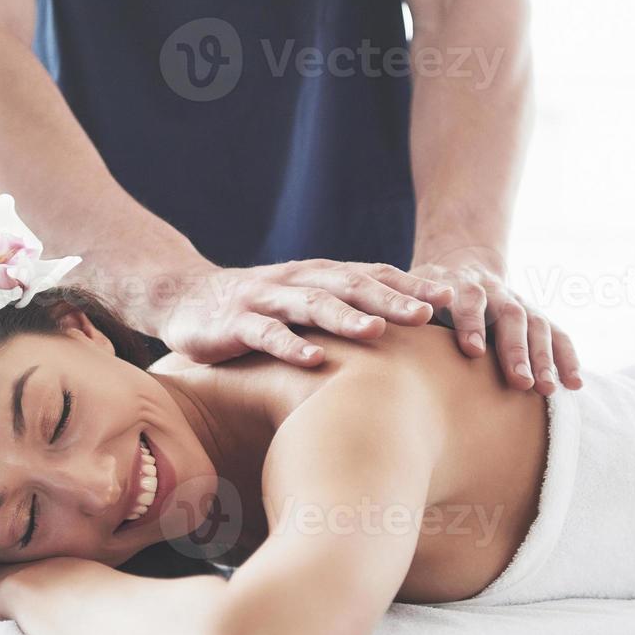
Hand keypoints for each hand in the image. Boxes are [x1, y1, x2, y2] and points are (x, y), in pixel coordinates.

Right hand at [156, 259, 455, 366]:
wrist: (182, 297)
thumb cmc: (256, 308)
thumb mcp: (303, 304)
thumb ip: (344, 308)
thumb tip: (405, 327)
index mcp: (319, 276)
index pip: (373, 275)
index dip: (411, 284)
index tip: (452, 296)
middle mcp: (298, 282)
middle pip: (350, 286)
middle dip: (390, 299)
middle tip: (428, 313)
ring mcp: (266, 301)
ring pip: (312, 305)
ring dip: (346, 318)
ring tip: (378, 332)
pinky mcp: (235, 325)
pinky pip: (266, 335)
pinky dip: (291, 345)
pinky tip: (314, 359)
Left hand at [410, 248, 580, 394]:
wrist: (459, 264)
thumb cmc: (421, 297)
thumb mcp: (407, 296)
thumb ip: (401, 315)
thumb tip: (377, 343)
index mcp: (457, 282)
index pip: (467, 298)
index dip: (471, 322)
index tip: (472, 350)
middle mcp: (493, 289)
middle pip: (509, 314)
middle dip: (515, 348)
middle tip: (518, 380)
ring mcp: (517, 301)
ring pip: (536, 324)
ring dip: (543, 358)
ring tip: (546, 390)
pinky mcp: (534, 316)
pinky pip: (557, 334)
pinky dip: (567, 358)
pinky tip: (574, 384)